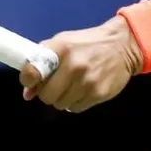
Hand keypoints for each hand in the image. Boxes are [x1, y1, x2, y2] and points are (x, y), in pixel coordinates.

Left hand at [20, 17, 143, 112]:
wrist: (123, 46)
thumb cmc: (88, 44)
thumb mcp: (63, 42)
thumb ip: (43, 62)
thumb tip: (28, 93)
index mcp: (61, 48)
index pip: (33, 71)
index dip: (28, 80)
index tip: (30, 82)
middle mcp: (74, 65)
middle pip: (46, 96)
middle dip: (48, 93)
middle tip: (56, 85)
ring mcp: (87, 81)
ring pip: (61, 104)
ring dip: (63, 98)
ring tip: (72, 85)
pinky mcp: (98, 93)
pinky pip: (75, 108)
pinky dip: (76, 102)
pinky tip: (84, 89)